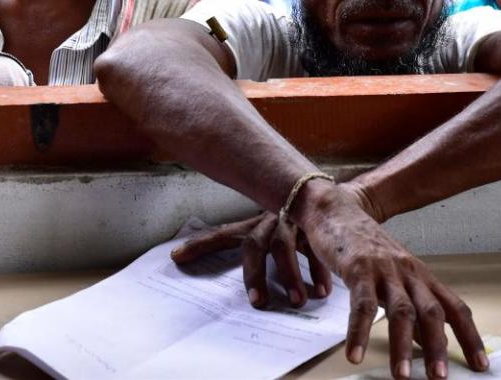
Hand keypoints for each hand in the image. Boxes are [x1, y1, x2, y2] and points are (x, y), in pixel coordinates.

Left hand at [171, 212, 333, 307]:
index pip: (222, 234)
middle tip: (258, 303)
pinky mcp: (316, 226)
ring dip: (290, 275)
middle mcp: (270, 220)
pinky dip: (319, 270)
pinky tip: (321, 291)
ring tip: (296, 302)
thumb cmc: (289, 225)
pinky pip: (316, 248)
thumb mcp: (267, 233)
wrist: (324, 196)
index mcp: (253, 224)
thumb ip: (253, 254)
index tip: (176, 257)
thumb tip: (219, 270)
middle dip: (254, 274)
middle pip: (254, 244)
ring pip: (284, 246)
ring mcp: (292, 222)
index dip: (200, 245)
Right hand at [291, 180, 489, 379]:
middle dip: (437, 346)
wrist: (336, 210)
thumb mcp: (393, 276)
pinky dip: (359, 332)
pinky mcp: (357, 269)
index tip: (480, 365)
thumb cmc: (364, 246)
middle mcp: (408, 272)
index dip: (469, 336)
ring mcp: (383, 270)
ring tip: (401, 374)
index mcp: (420, 276)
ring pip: (400, 311)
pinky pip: (362, 305)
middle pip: (431, 311)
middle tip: (439, 377)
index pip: (454, 307)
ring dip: (402, 345)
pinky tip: (355, 353)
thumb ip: (410, 306)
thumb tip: (426, 341)